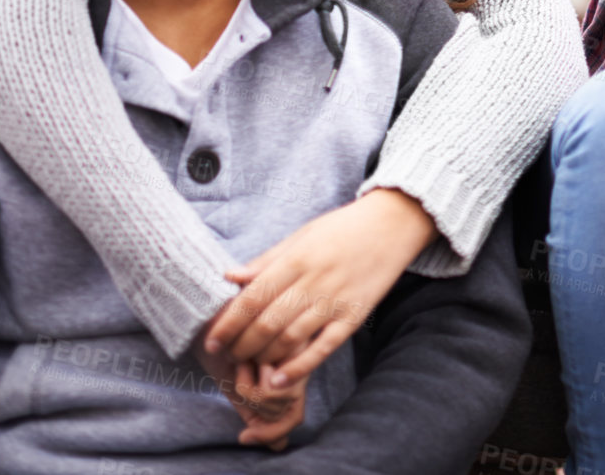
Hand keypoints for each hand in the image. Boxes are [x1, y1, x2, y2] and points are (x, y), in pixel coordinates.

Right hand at [191, 340, 307, 448]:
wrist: (206, 318)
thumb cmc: (223, 349)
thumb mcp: (239, 387)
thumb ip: (259, 414)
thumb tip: (280, 447)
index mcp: (292, 372)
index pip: (293, 417)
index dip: (272, 433)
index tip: (246, 436)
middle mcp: (301, 361)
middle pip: (287, 409)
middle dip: (254, 404)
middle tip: (241, 377)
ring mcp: (301, 350)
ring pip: (279, 399)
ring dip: (249, 388)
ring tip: (242, 364)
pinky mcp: (293, 342)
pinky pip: (272, 385)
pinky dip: (248, 380)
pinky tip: (241, 362)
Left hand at [203, 188, 436, 386]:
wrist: (393, 224)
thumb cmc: (343, 229)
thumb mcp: (301, 236)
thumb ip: (266, 261)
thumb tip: (228, 276)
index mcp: (296, 260)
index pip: (252, 299)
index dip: (228, 324)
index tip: (211, 342)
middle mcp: (314, 282)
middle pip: (267, 323)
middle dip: (241, 346)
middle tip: (228, 357)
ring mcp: (336, 301)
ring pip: (290, 338)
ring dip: (264, 357)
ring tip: (249, 366)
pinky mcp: (355, 316)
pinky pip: (323, 347)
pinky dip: (300, 366)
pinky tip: (279, 379)